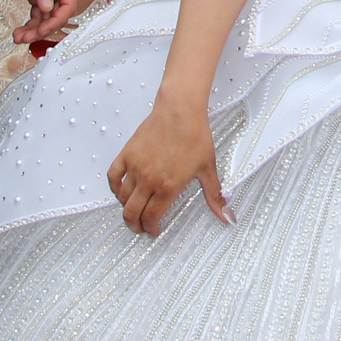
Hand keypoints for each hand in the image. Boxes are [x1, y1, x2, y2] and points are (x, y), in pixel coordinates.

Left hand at [3, 0, 79, 43]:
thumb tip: (46, 8)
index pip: (69, 4)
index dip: (58, 19)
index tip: (44, 29)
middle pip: (57, 15)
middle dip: (43, 28)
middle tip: (27, 37)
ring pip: (45, 18)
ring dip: (34, 30)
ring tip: (18, 37)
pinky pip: (36, 15)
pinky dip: (29, 24)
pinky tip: (19, 32)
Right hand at [106, 102, 228, 234]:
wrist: (180, 111)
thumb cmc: (195, 135)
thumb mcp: (208, 168)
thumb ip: (214, 195)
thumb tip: (227, 216)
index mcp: (168, 187)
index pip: (151, 217)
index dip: (150, 228)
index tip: (153, 230)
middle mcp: (148, 180)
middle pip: (132, 213)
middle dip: (135, 225)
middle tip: (140, 227)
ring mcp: (135, 167)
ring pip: (123, 198)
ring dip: (126, 208)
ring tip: (133, 211)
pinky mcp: (127, 154)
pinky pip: (113, 176)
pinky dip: (114, 187)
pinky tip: (120, 191)